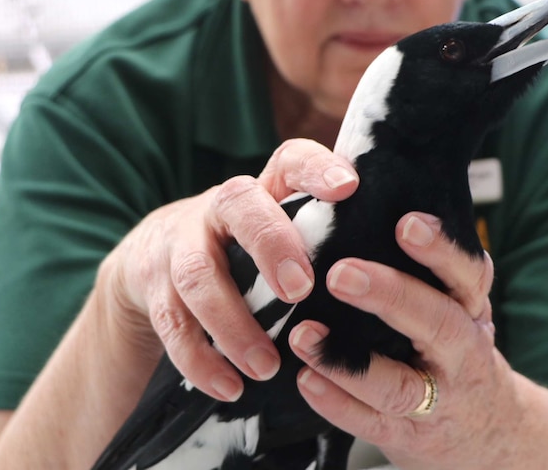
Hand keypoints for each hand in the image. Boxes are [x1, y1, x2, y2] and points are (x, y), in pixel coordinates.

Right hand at [101, 139, 359, 401]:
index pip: (290, 160)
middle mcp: (218, 207)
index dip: (317, 169)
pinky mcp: (155, 288)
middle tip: (299, 289)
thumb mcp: (277, 228)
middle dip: (270, 244)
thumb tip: (394, 262)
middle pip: (238, 205)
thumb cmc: (243, 246)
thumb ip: (320, 235)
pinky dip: (201, 360)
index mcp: (263, 188)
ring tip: (266, 367)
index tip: (348, 188)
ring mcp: (181, 244)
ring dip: (233, 324)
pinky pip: (172, 325)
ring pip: (198, 276)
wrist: (153, 254)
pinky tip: (230, 387)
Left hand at [288, 212, 522, 469]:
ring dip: (348, 362)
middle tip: (341, 273)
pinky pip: (372, 423)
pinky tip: (306, 380)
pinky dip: (337, 403)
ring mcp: (439, 400)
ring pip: (400, 385)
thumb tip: (373, 197)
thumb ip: (431, 267)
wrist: (489, 433)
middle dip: (390, 296)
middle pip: (437, 323)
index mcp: (471, 310)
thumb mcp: (459, 304)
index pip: (468, 274)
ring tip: (303, 333)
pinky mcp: (410, 436)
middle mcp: (463, 353)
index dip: (441, 250)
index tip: (407, 222)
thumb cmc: (456, 348)